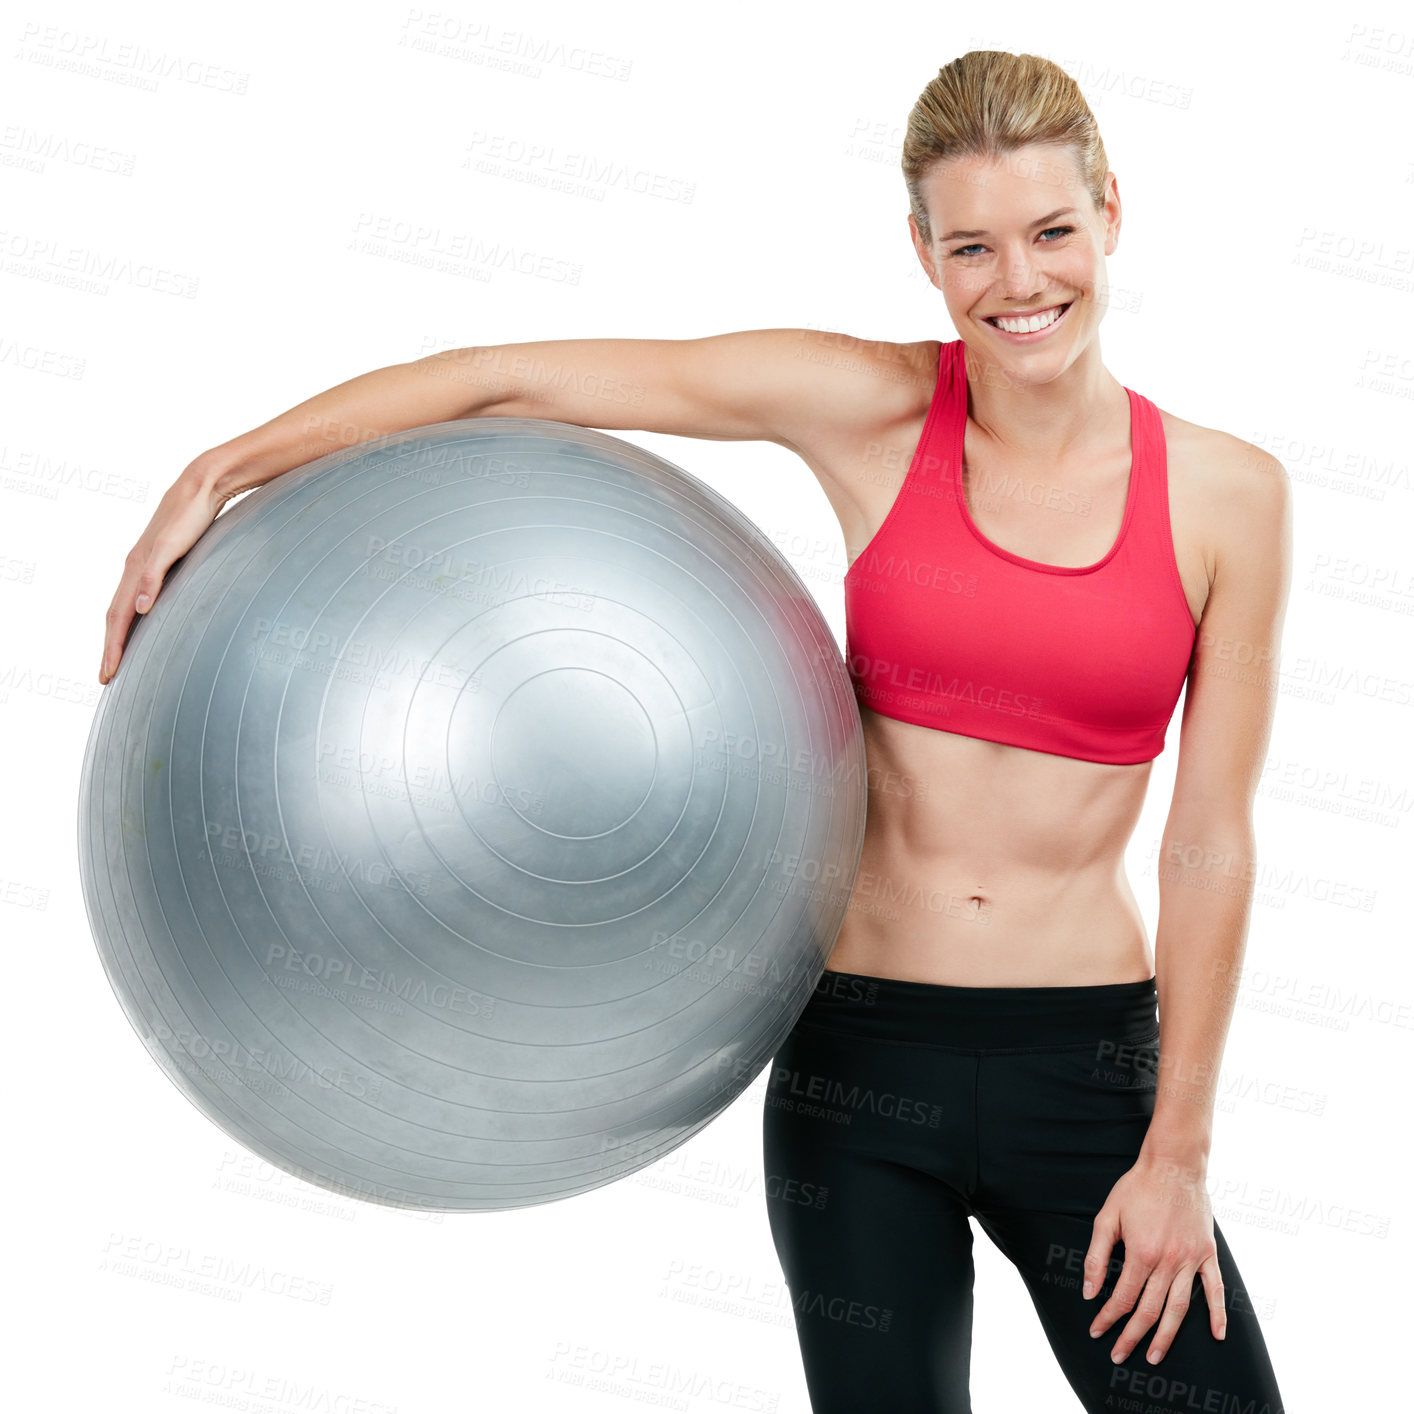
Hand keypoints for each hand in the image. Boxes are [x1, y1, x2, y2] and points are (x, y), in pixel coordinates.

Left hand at [100, 463, 227, 683]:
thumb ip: (174, 582)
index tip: (112, 670)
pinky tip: (142, 611)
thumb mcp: (183, 561)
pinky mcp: (163, 546)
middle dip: (109, 649)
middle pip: (114, 616)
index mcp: (138, 574)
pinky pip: (151, 574)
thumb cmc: (193, 525)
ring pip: (125, 602)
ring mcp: (146, 558)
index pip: (119, 616)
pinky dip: (145, 593)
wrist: (199, 488)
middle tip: (106, 677)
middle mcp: (134, 568)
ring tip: (114, 659)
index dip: (113, 644)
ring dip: (117, 634)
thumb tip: (173, 605)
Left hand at [1082, 1151, 1225, 1363]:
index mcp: (1140, 1253)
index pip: (1122, 1298)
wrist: (1173, 1166)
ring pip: (1178, 1309)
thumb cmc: (1136, 1188)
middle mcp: (1167, 1262)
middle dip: (1131, 1336)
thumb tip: (1089, 1291)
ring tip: (1155, 1357)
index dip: (1107, 1317)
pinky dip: (1217, 1314)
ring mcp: (1190, 1260)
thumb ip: (1096, 1255)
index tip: (1096, 1331)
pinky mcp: (1207, 1254)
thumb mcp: (1107, 1216)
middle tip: (1119, 1355)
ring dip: (1166, 1336)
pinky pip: (1215, 1290)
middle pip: (1148, 1311)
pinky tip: (1217, 1336)